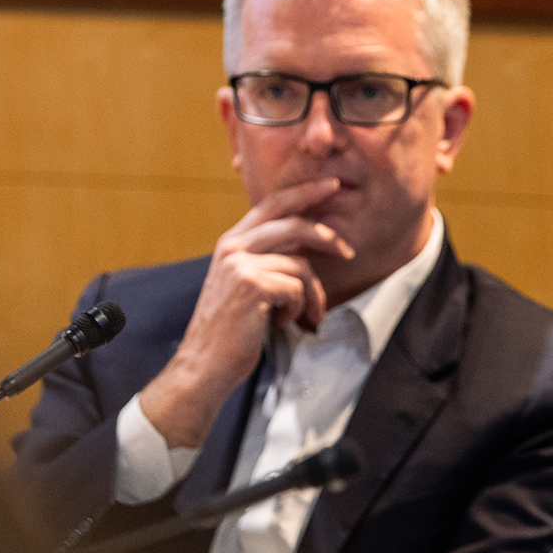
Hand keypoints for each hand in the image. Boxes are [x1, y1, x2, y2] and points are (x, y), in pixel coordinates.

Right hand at [135, 179, 354, 449]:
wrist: (204, 364)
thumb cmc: (229, 331)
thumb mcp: (245, 286)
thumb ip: (268, 261)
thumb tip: (309, 249)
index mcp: (232, 242)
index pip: (273, 204)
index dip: (305, 193)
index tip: (331, 187)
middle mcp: (233, 247)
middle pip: (293, 224)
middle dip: (327, 235)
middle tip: (348, 251)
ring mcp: (241, 265)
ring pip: (300, 266)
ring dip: (313, 296)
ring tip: (308, 317)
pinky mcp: (252, 285)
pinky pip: (296, 288)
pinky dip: (299, 309)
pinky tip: (283, 323)